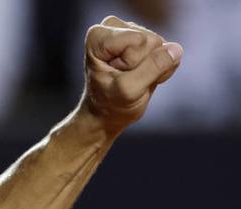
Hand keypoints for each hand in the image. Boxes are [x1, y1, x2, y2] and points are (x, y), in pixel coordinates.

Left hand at [81, 17, 181, 132]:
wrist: (109, 112)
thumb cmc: (110, 102)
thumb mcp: (127, 90)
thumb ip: (151, 68)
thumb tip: (176, 49)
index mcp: (99, 36)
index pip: (137, 41)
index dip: (132, 63)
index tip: (115, 75)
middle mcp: (114, 27)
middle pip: (150, 41)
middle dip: (143, 66)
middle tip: (126, 79)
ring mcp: (133, 32)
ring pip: (162, 45)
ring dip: (152, 69)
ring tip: (134, 78)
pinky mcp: (148, 41)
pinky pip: (171, 51)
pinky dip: (162, 69)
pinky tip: (146, 76)